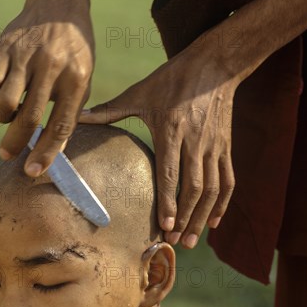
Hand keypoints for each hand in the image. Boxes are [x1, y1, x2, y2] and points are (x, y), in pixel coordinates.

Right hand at [0, 0, 93, 176]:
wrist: (59, 4)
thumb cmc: (74, 52)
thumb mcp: (82, 79)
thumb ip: (69, 111)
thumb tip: (54, 148)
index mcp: (76, 80)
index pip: (61, 126)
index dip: (47, 153)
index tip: (34, 171)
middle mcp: (51, 69)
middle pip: (28, 119)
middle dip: (14, 144)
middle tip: (7, 155)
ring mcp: (26, 58)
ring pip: (4, 104)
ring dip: (3, 117)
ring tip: (9, 112)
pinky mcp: (4, 48)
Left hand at [79, 44, 238, 247]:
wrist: (214, 64)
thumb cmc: (172, 78)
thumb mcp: (140, 92)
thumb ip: (110, 109)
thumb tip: (78, 117)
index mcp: (171, 129)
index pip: (171, 173)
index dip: (169, 201)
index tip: (165, 226)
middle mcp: (195, 141)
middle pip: (194, 188)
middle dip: (186, 218)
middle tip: (176, 242)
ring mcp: (214, 146)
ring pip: (212, 189)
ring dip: (202, 217)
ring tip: (192, 240)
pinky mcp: (226, 147)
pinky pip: (227, 181)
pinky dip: (222, 204)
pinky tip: (214, 223)